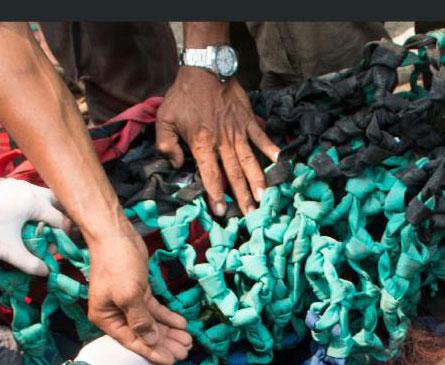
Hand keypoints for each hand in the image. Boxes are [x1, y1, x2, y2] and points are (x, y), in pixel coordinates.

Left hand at [0, 179, 70, 274]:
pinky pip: (30, 193)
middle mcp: (29, 189)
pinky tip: (27, 218)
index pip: (62, 220)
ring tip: (45, 228)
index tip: (62, 248)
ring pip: (44, 195)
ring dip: (49, 210)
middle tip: (60, 235)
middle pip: (59, 201)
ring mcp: (17, 185)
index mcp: (33, 203)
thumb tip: (47, 272)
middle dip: (63, 218)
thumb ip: (30, 264)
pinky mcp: (6, 185)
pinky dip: (36, 204)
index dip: (66, 236)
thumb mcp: (7, 251)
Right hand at [86, 226, 191, 364]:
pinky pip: (155, 310)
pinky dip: (168, 317)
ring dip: (170, 332)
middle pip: (144, 334)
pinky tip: (182, 324)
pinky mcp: (139, 293)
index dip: (152, 352)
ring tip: (188, 341)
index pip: (131, 341)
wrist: (115, 235)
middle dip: (165, 344)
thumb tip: (151, 341)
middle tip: (186, 352)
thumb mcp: (128, 295)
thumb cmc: (117, 265)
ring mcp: (128, 304)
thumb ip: (140, 320)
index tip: (170, 361)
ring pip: (152, 323)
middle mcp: (116, 314)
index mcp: (106, 318)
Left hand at [156, 68, 279, 215]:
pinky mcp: (248, 121)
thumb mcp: (164, 119)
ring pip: (249, 161)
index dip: (215, 195)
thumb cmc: (183, 96)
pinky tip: (279, 161)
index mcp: (201, 144)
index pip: (210, 175)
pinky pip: (261, 137)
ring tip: (264, 197)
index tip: (221, 211)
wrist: (203, 69)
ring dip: (258, 180)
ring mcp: (237, 132)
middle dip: (242, 196)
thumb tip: (177, 165)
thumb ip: (167, 144)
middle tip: (250, 214)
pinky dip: (270, 148)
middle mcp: (222, 142)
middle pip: (234, 174)